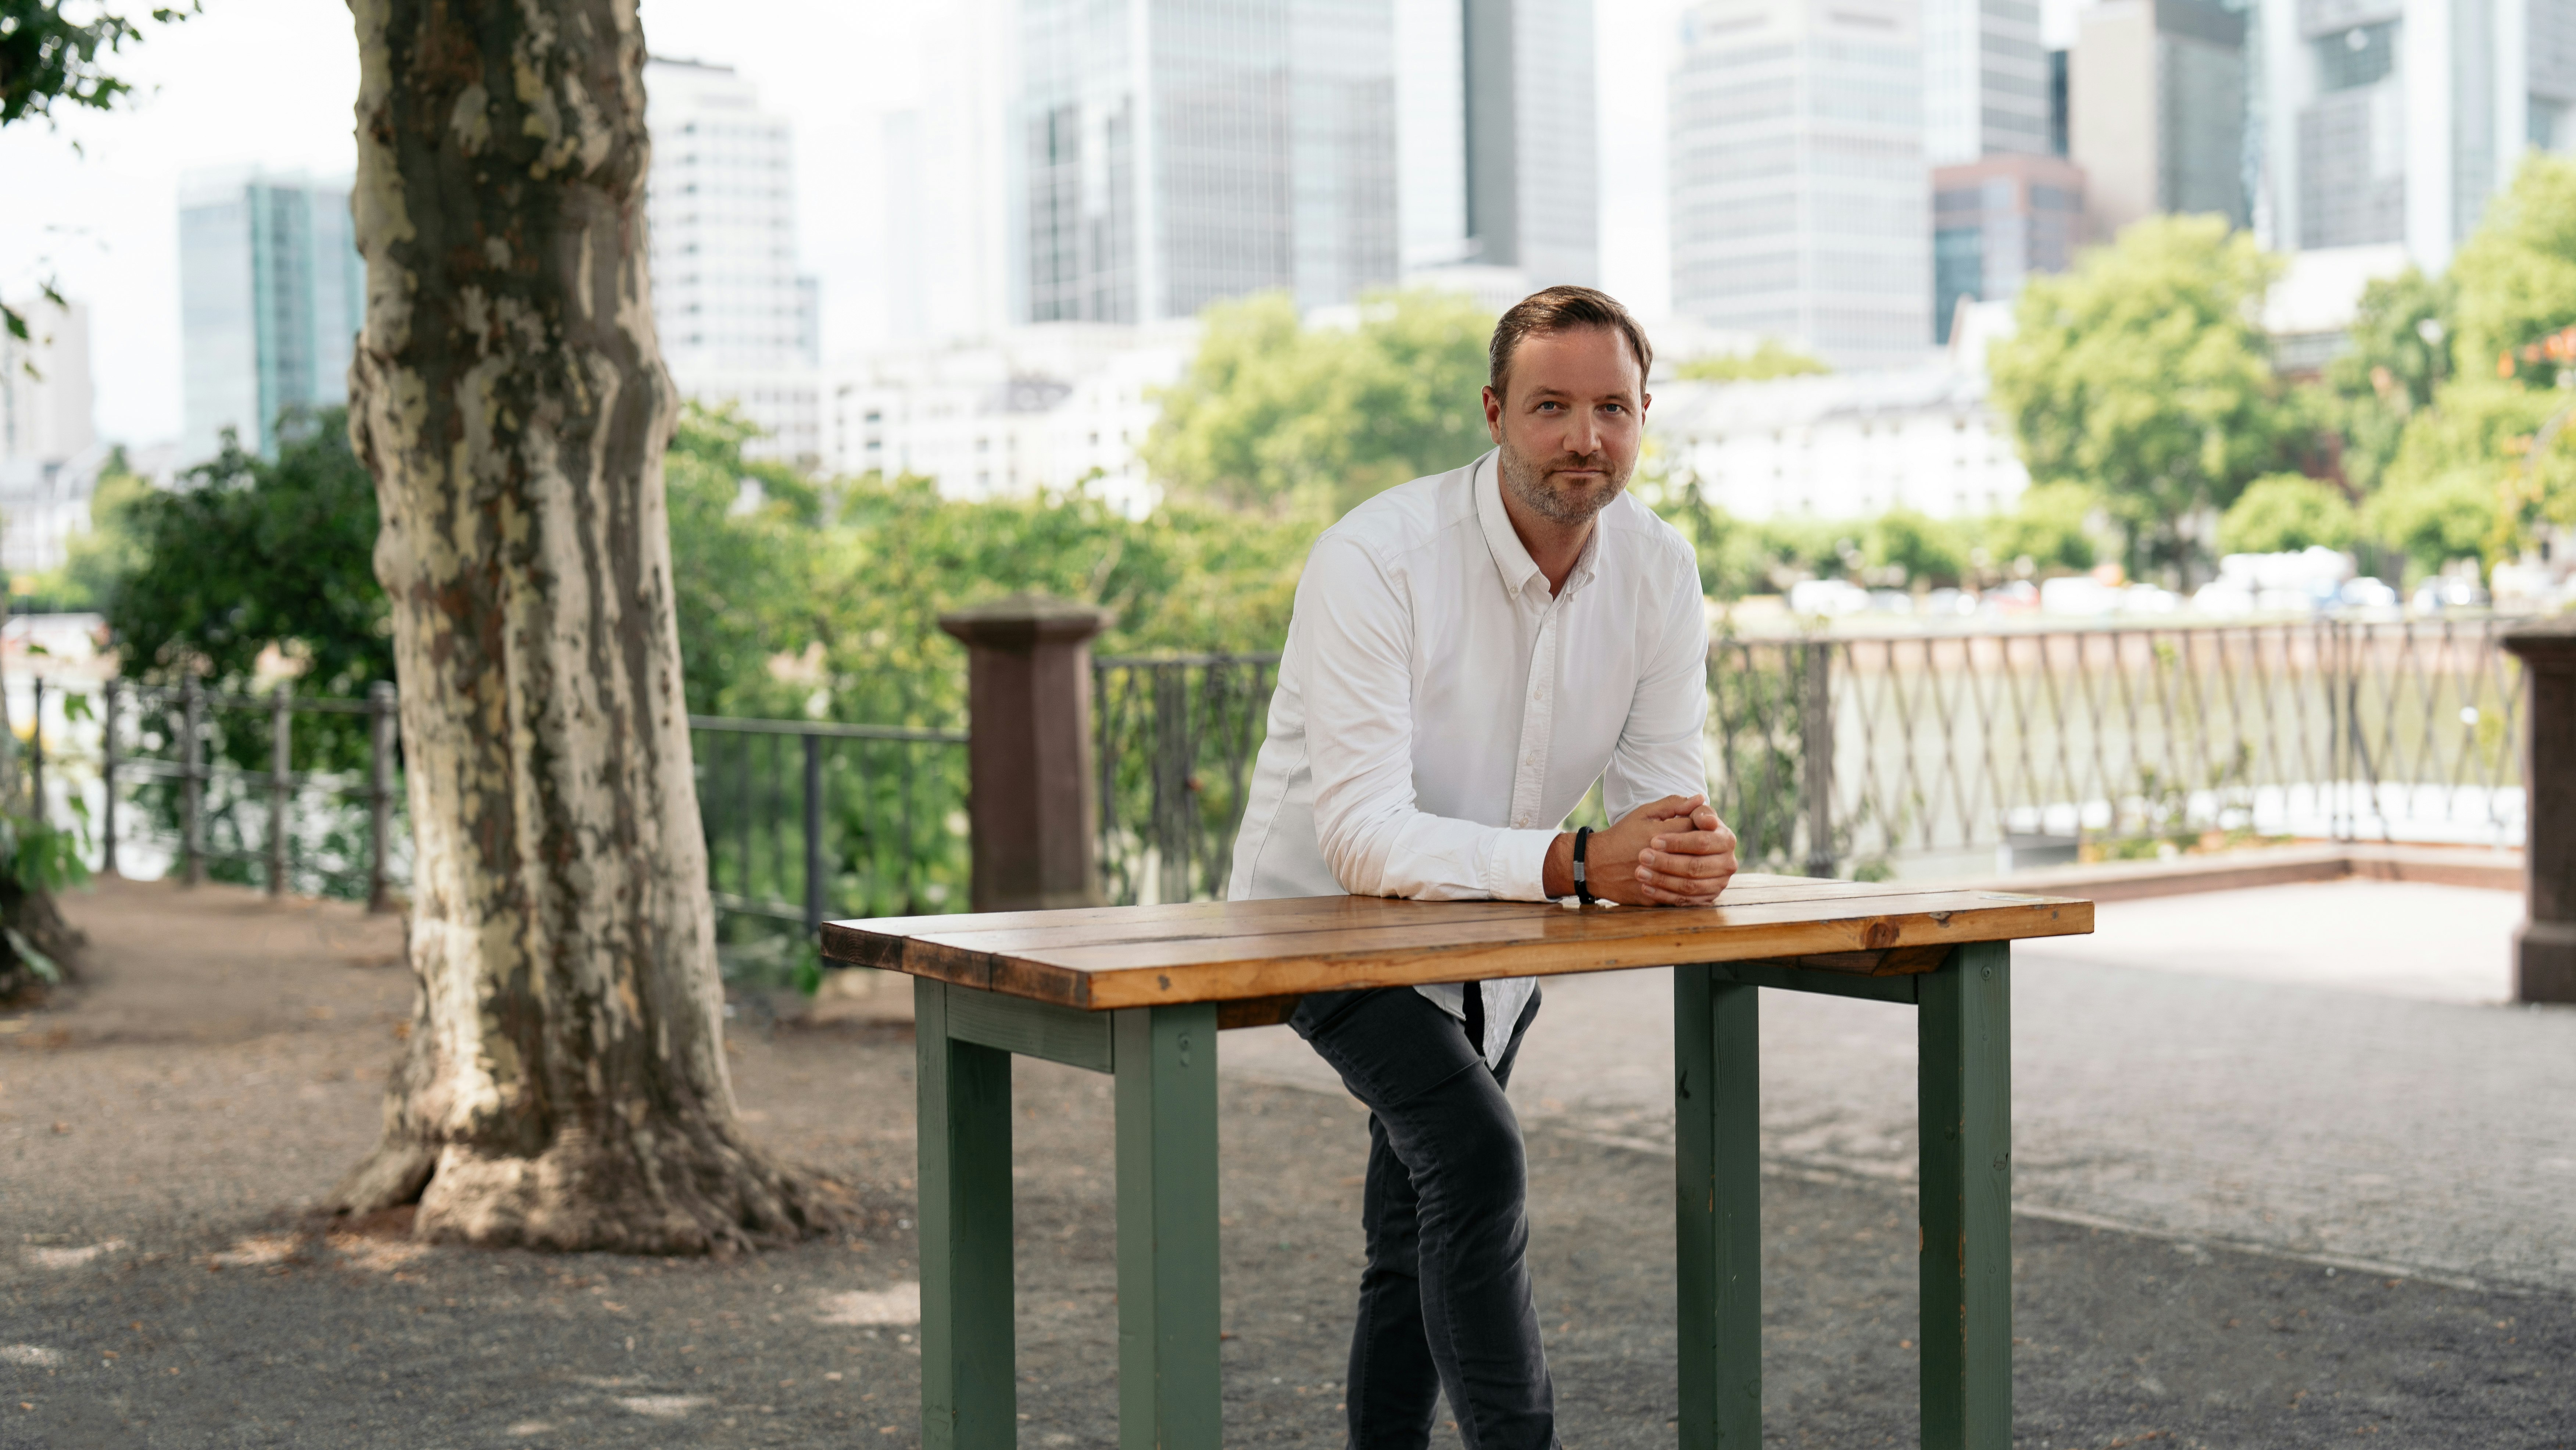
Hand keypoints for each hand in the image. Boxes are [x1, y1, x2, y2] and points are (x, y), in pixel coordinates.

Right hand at [1544, 794, 1738, 906]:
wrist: (1595, 865)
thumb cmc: (1622, 835)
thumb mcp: (1645, 813)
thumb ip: (1674, 805)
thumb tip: (1700, 799)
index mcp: (1658, 833)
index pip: (1697, 829)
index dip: (1706, 828)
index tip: (1707, 828)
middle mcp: (1658, 858)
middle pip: (1699, 858)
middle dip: (1708, 854)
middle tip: (1711, 850)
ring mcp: (1655, 881)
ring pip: (1694, 882)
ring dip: (1705, 875)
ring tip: (1707, 868)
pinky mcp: (1652, 898)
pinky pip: (1681, 899)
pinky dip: (1693, 894)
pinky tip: (1698, 885)